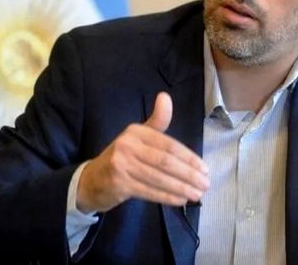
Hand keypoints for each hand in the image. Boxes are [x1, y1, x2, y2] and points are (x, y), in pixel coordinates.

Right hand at [76, 92, 209, 212]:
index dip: (189, 158)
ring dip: (181, 188)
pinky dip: (166, 197)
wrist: (92, 180)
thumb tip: (165, 97)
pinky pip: (148, 191)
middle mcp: (127, 145)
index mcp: (136, 132)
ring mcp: (121, 165)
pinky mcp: (119, 183)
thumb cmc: (123, 157)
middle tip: (205, 184)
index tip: (205, 169)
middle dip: (188, 174)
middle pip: (165, 162)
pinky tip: (180, 200)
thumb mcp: (138, 137)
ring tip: (197, 194)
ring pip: (158, 178)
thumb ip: (157, 121)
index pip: (169, 145)